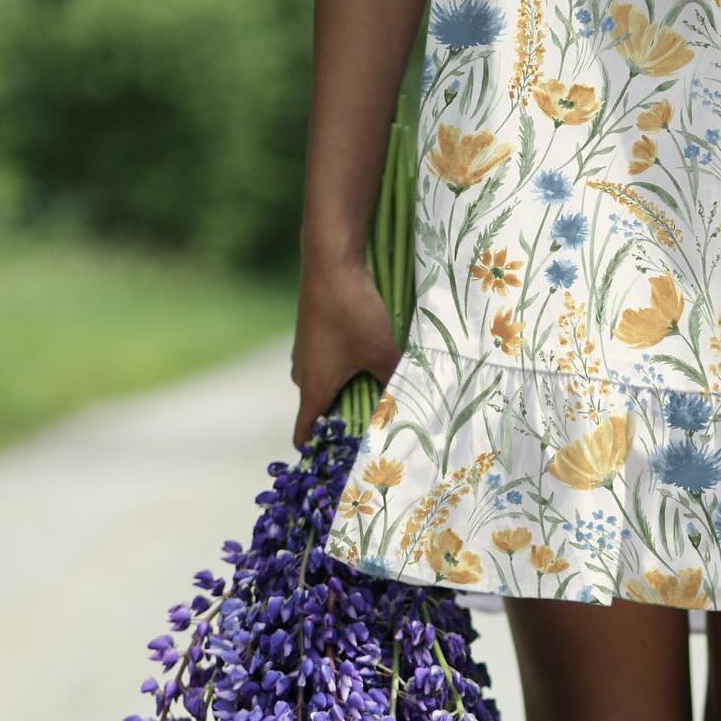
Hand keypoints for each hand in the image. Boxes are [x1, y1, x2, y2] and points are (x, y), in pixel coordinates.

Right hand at [290, 255, 400, 448]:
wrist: (330, 259)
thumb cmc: (352, 311)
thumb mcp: (383, 352)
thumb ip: (398, 383)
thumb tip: (418, 406)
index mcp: (312, 388)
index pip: (303, 434)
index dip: (319, 452)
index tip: (340, 461)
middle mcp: (302, 373)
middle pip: (320, 412)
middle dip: (343, 423)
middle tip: (373, 431)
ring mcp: (305, 352)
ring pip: (325, 385)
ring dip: (346, 394)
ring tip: (378, 398)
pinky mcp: (313, 332)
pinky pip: (328, 363)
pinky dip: (345, 371)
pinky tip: (370, 364)